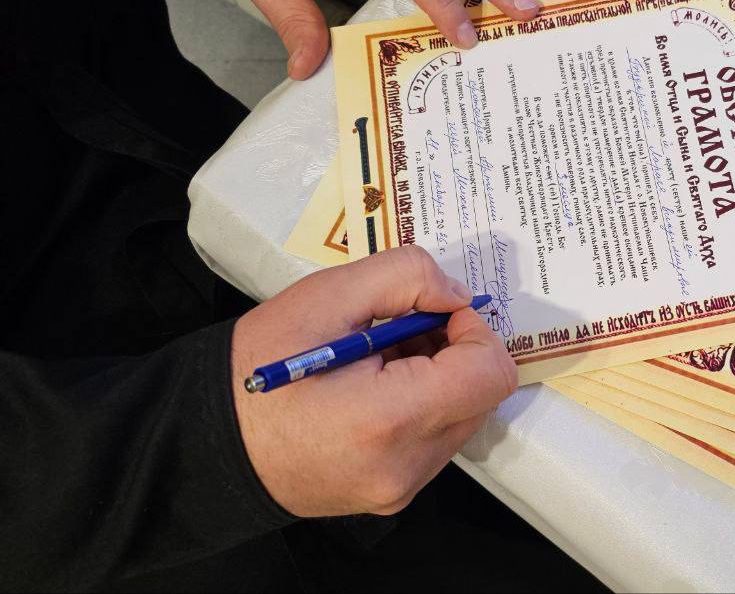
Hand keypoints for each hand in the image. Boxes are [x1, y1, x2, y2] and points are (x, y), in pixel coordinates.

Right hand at [230, 245, 516, 516]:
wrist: (207, 440)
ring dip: (439, 378)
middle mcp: (405, 465)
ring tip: (378, 359)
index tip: (435, 309)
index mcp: (390, 418)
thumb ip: (406, 277)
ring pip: (462, 418)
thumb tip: (458, 296)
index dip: (473, 329)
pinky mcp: (393, 495)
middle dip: (454, 351)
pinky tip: (373, 389)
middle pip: (482, 396)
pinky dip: (421, 407)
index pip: (489, 372)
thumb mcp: (327, 296)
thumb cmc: (258, 369)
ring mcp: (400, 487)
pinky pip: (435, 441)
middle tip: (400, 328)